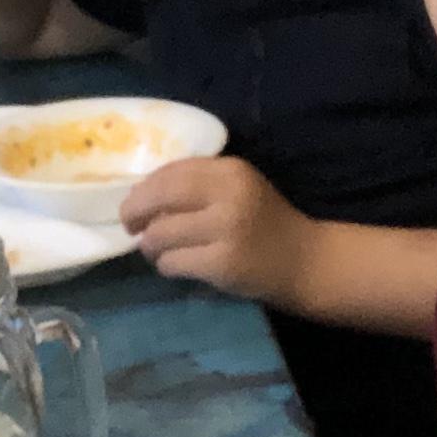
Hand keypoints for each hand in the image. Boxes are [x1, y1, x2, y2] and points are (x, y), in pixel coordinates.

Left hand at [119, 158, 315, 305]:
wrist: (305, 261)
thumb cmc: (263, 223)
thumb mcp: (237, 189)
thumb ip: (196, 184)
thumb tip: (141, 193)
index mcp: (230, 170)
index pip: (170, 172)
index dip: (144, 188)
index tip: (135, 201)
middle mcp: (229, 195)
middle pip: (158, 198)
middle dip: (135, 212)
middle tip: (131, 226)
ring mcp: (226, 229)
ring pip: (160, 234)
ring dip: (151, 245)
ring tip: (158, 250)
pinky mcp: (223, 263)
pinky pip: (172, 262)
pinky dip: (166, 266)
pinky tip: (176, 265)